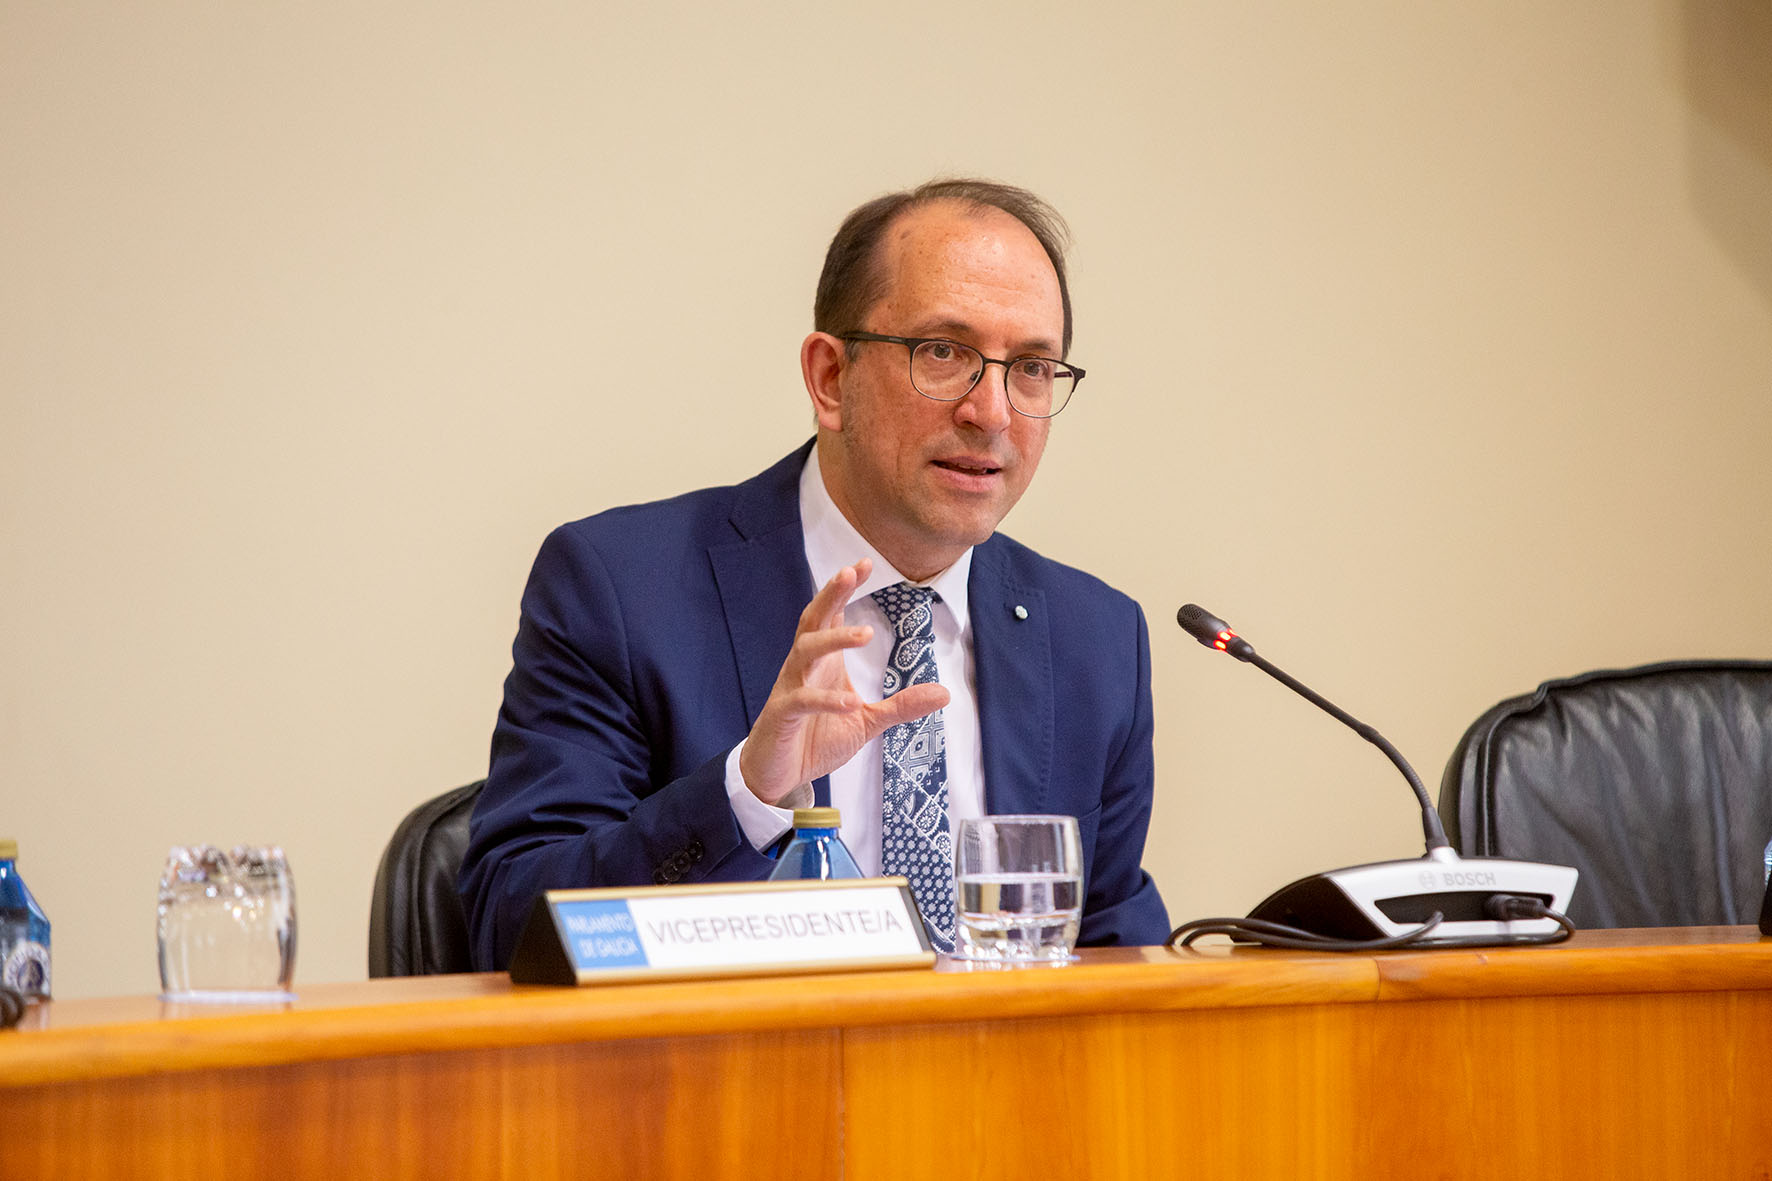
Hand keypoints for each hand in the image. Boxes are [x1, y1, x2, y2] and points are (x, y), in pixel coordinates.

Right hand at [738, 558, 949, 803]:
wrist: (777, 774)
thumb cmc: (816, 739)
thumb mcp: (866, 721)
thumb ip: (901, 706)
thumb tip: (945, 694)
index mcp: (823, 663)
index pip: (832, 615)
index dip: (844, 589)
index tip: (865, 563)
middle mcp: (804, 668)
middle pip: (813, 620)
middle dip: (831, 595)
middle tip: (850, 572)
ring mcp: (790, 689)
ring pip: (805, 652)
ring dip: (834, 639)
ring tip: (863, 634)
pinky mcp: (782, 715)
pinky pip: (802, 700)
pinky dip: (826, 700)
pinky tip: (850, 702)